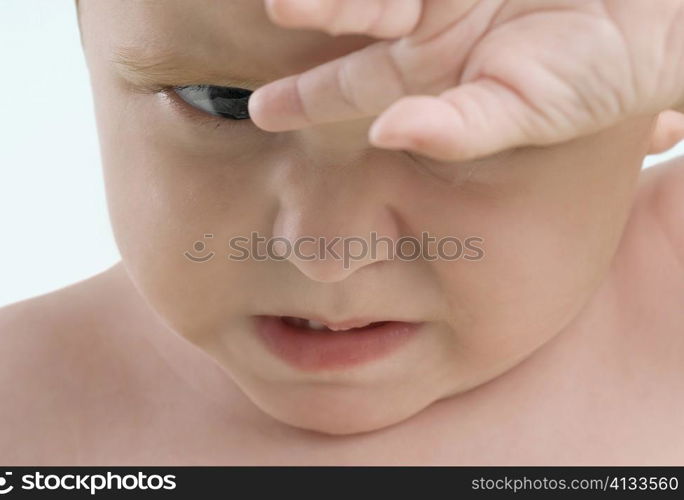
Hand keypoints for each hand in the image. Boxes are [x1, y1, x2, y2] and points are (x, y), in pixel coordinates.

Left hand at [249, 0, 683, 161]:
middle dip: (316, 11)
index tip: (260, 114)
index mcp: (436, 71)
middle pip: (353, 12)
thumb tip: (387, 136)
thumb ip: (458, 128)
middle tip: (280, 7)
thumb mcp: (528, 110)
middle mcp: (431, 20)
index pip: (354, 86)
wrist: (660, 17)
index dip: (306, 99)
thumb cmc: (603, 72)